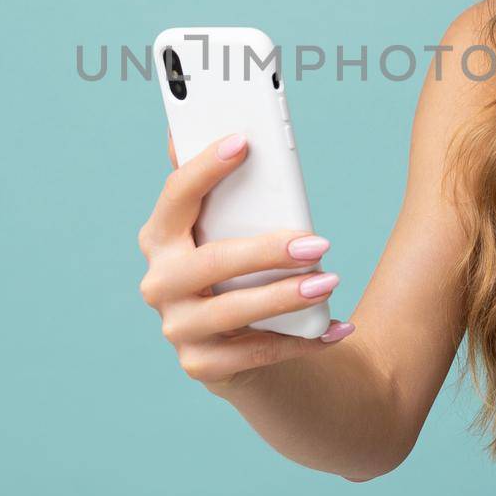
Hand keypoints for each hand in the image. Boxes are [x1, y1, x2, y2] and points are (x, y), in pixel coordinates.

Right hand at [137, 130, 354, 392]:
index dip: (205, 168)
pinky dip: (299, 341)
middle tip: (317, 242)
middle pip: (211, 262)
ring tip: (329, 283)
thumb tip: (206, 129)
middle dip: (266, 251)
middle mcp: (159, 282)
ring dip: (285, 297)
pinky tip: (335, 327)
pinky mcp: (201, 365)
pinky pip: (254, 353)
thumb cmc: (237, 271)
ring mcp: (177, 327)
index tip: (243, 142)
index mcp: (161, 237)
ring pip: (231, 312)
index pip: (176, 197)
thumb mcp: (227, 229)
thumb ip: (217, 188)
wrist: (240, 347)